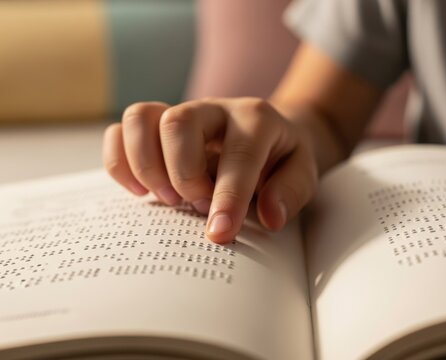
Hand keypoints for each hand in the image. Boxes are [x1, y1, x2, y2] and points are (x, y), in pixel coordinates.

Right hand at [102, 98, 317, 242]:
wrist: (269, 133)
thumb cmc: (283, 157)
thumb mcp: (302, 172)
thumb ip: (291, 192)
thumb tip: (269, 217)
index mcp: (256, 120)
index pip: (239, 153)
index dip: (228, 196)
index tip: (219, 233)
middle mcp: (214, 110)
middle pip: (177, 124)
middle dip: (182, 175)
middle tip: (196, 206)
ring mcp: (181, 114)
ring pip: (140, 118)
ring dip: (145, 166)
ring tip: (166, 199)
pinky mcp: (158, 127)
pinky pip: (120, 130)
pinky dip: (120, 162)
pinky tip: (139, 191)